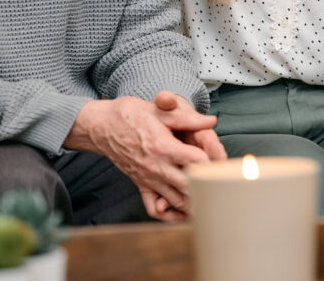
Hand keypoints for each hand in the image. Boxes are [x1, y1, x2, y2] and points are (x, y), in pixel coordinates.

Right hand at [65, 94, 218, 218]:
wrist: (101, 126)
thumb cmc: (130, 115)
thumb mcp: (159, 110)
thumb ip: (187, 118)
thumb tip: (212, 120)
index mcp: (163, 147)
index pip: (196, 161)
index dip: (212, 161)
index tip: (223, 161)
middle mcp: (156, 167)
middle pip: (189, 185)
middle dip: (207, 186)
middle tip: (222, 185)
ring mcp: (148, 179)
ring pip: (175, 200)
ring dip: (193, 202)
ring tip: (210, 199)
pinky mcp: (141, 185)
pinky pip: (154, 209)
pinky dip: (169, 214)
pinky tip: (183, 211)